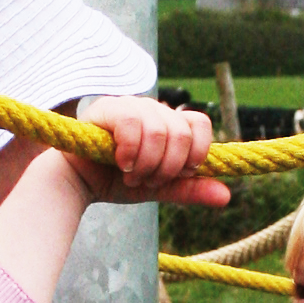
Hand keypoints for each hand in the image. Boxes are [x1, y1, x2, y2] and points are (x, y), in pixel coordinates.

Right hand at [74, 94, 227, 212]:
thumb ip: (189, 189)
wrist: (77, 183)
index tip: (181, 173)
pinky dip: (131, 152)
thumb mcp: (159, 188)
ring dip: (147, 164)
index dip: (197, 151)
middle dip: (168, 167)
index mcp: (168, 123)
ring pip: (160, 131)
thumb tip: (226, 197)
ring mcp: (131, 105)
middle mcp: (153, 109)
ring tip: (132, 177)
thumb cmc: (116, 181)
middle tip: (148, 181)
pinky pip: (132, 124)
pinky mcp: (108, 108)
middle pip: (182, 132)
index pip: (199, 123)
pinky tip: (121, 164)